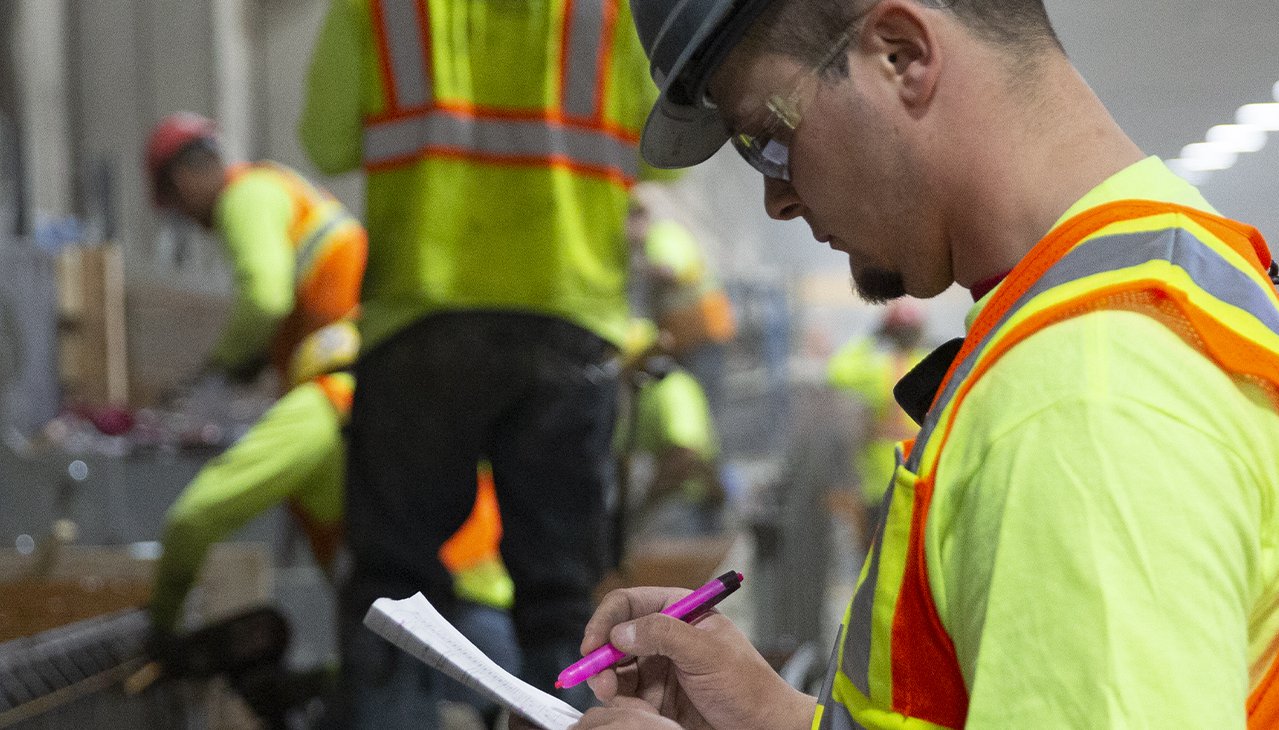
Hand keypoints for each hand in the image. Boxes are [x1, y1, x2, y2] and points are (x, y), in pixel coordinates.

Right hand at [578, 586, 814, 729]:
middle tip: (599, 681)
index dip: (605, 621)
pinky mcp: (655, 697)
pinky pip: (625, 696)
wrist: (762, 727)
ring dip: (609, 684)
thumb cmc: (748, 685)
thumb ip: (663, 635)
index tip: (592, 645)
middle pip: (614, 637)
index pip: (628, 603)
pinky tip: (638, 712)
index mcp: (678, 610)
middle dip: (601, 658)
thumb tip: (621, 631)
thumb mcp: (707, 653)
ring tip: (615, 699)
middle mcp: (664, 636)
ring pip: (614, 670)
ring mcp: (658, 667)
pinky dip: (623, 704)